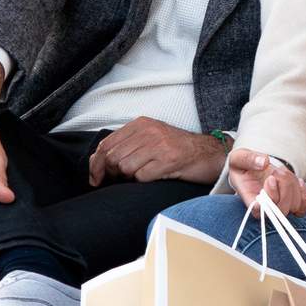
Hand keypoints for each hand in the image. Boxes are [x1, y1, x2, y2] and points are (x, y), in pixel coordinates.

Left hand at [88, 118, 227, 187]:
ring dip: (129, 178)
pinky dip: (144, 181)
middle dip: (112, 174)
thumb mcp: (150, 139)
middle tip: (120, 180)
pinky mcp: (168, 161)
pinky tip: (154, 177)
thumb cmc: (177, 150)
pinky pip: (142, 176)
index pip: (106, 144)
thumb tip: (96, 162)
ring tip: (142, 175)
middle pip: (113, 158)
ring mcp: (159, 145)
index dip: (96, 165)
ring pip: (125, 168)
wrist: (209, 153)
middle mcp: (149, 131)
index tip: (96, 178)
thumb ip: (124, 145)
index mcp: (141, 124)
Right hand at [226, 146, 305, 216]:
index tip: (270, 179)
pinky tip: (297, 181)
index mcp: (250, 200)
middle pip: (281, 209)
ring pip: (294, 206)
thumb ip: (248, 159)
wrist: (251, 170)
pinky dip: (303, 193)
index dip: (270, 197)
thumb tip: (264, 163)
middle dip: (284, 187)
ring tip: (282, 173)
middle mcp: (265, 207)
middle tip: (275, 172)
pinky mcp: (290, 203)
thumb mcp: (238, 157)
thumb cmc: (242, 166)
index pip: (260, 210)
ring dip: (292, 186)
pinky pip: (303, 207)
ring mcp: (279, 206)